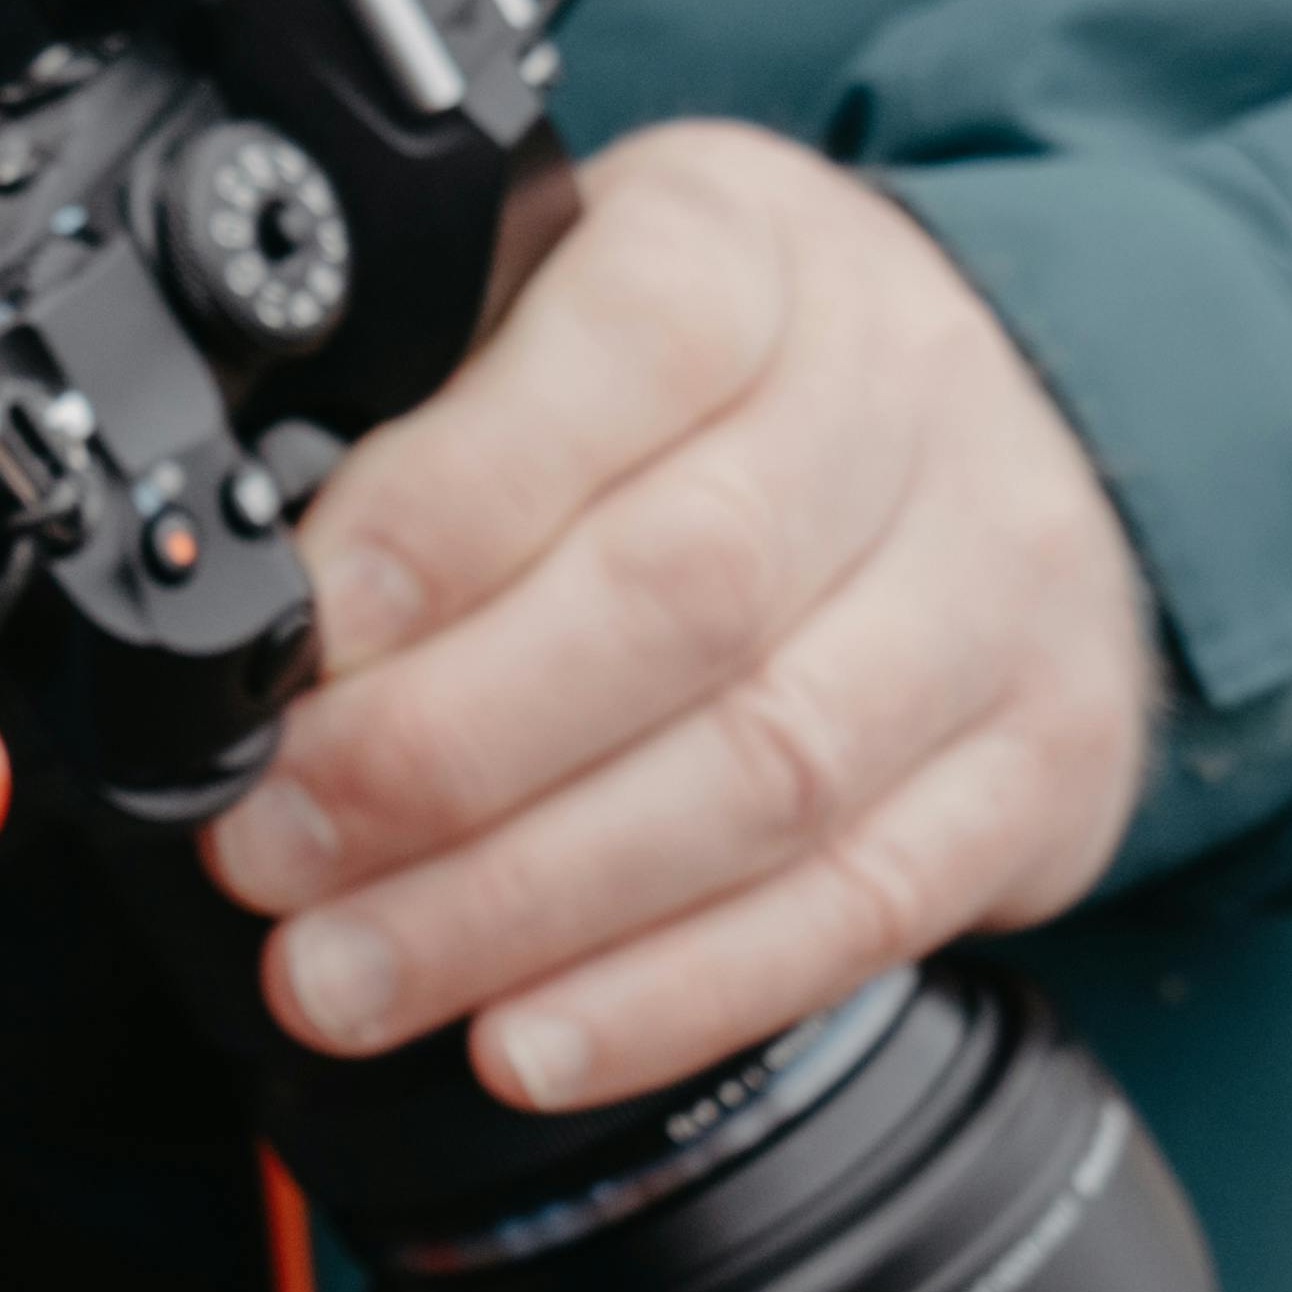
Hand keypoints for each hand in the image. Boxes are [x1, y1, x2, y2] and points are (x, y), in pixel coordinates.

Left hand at [202, 120, 1157, 1110]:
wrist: (1001, 416)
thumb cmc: (710, 376)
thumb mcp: (563, 296)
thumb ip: (425, 405)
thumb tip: (246, 593)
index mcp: (752, 250)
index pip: (625, 353)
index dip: (448, 509)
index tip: (298, 637)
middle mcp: (906, 401)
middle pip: (680, 594)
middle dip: (438, 753)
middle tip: (269, 847)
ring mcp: (997, 590)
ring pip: (763, 772)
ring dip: (521, 906)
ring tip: (345, 973)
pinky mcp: (1044, 763)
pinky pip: (856, 907)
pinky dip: (671, 994)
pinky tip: (522, 1041)